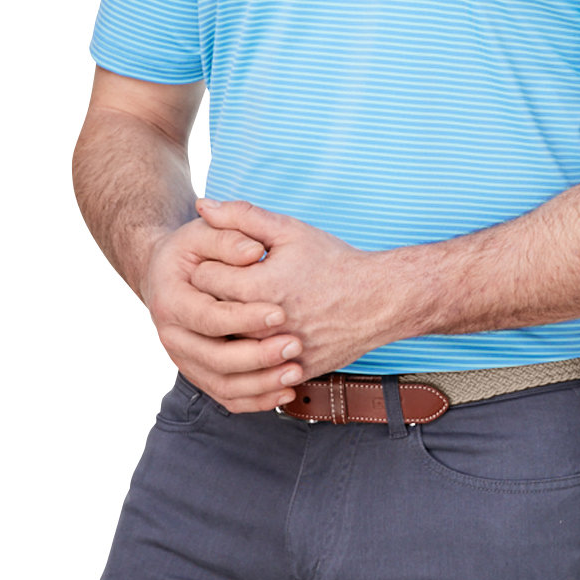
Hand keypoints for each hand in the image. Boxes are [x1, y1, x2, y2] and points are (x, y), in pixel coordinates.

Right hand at [141, 217, 306, 413]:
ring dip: (261, 384)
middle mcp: (172, 336)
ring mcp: (186, 360)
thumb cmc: (194, 250)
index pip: (209, 317)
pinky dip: (257, 400)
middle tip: (295, 344)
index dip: (245, 318)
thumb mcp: (205, 232)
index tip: (280, 313)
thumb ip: (228, 235)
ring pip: (222, 386)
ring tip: (297, 371)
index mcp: (171, 301)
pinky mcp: (202, 374)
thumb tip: (254, 251)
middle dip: (257, 356)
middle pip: (215, 358)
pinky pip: (228, 398)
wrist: (171, 274)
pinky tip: (287, 391)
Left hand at [193, 198, 388, 383]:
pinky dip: (252, 353)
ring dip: (229, 329)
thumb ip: (241, 216)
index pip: (201, 278)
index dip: (209, 264)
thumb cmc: (332, 262)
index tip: (222, 261)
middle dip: (213, 298)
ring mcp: (276, 355)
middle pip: (209, 314)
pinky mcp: (289, 373)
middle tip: (229, 285)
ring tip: (243, 309)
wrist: (377, 300)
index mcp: (256, 288)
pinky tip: (262, 334)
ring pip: (228, 346)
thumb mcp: (288, 231)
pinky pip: (254, 371)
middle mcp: (261, 327)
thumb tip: (203, 207)